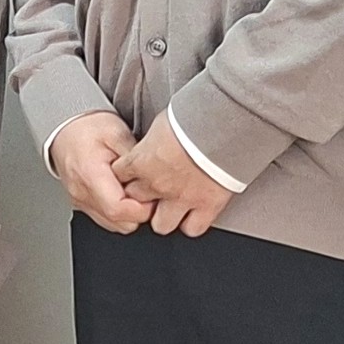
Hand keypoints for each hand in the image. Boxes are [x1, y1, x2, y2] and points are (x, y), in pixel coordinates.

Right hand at [49, 110, 153, 233]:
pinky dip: (119, 212)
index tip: (153, 196)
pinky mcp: (82, 204)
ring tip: (135, 191)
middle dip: (140, 213)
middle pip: (119, 223)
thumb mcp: (118, 133)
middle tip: (149, 192)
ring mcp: (80, 201)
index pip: (118, 209)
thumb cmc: (88, 128)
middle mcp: (82, 193)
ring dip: (130, 214)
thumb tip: (155, 178)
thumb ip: (136, 159)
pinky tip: (124, 194)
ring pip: (114, 225)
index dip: (142, 208)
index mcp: (90, 174)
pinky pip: (106, 219)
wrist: (66, 128)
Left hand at [113, 114, 237, 237]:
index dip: (125, 175)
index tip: (131, 174)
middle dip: (140, 197)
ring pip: (160, 224)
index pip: (120, 176)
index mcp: (142, 161)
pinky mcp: (206, 205)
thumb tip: (156, 140)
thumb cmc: (195, 115)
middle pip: (135, 202)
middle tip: (150, 191)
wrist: (224, 123)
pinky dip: (193, 223)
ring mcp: (181, 198)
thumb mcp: (162, 122)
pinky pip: (192, 228)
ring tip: (171, 207)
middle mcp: (157, 184)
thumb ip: (153, 139)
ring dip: (164, 217)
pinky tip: (194, 215)